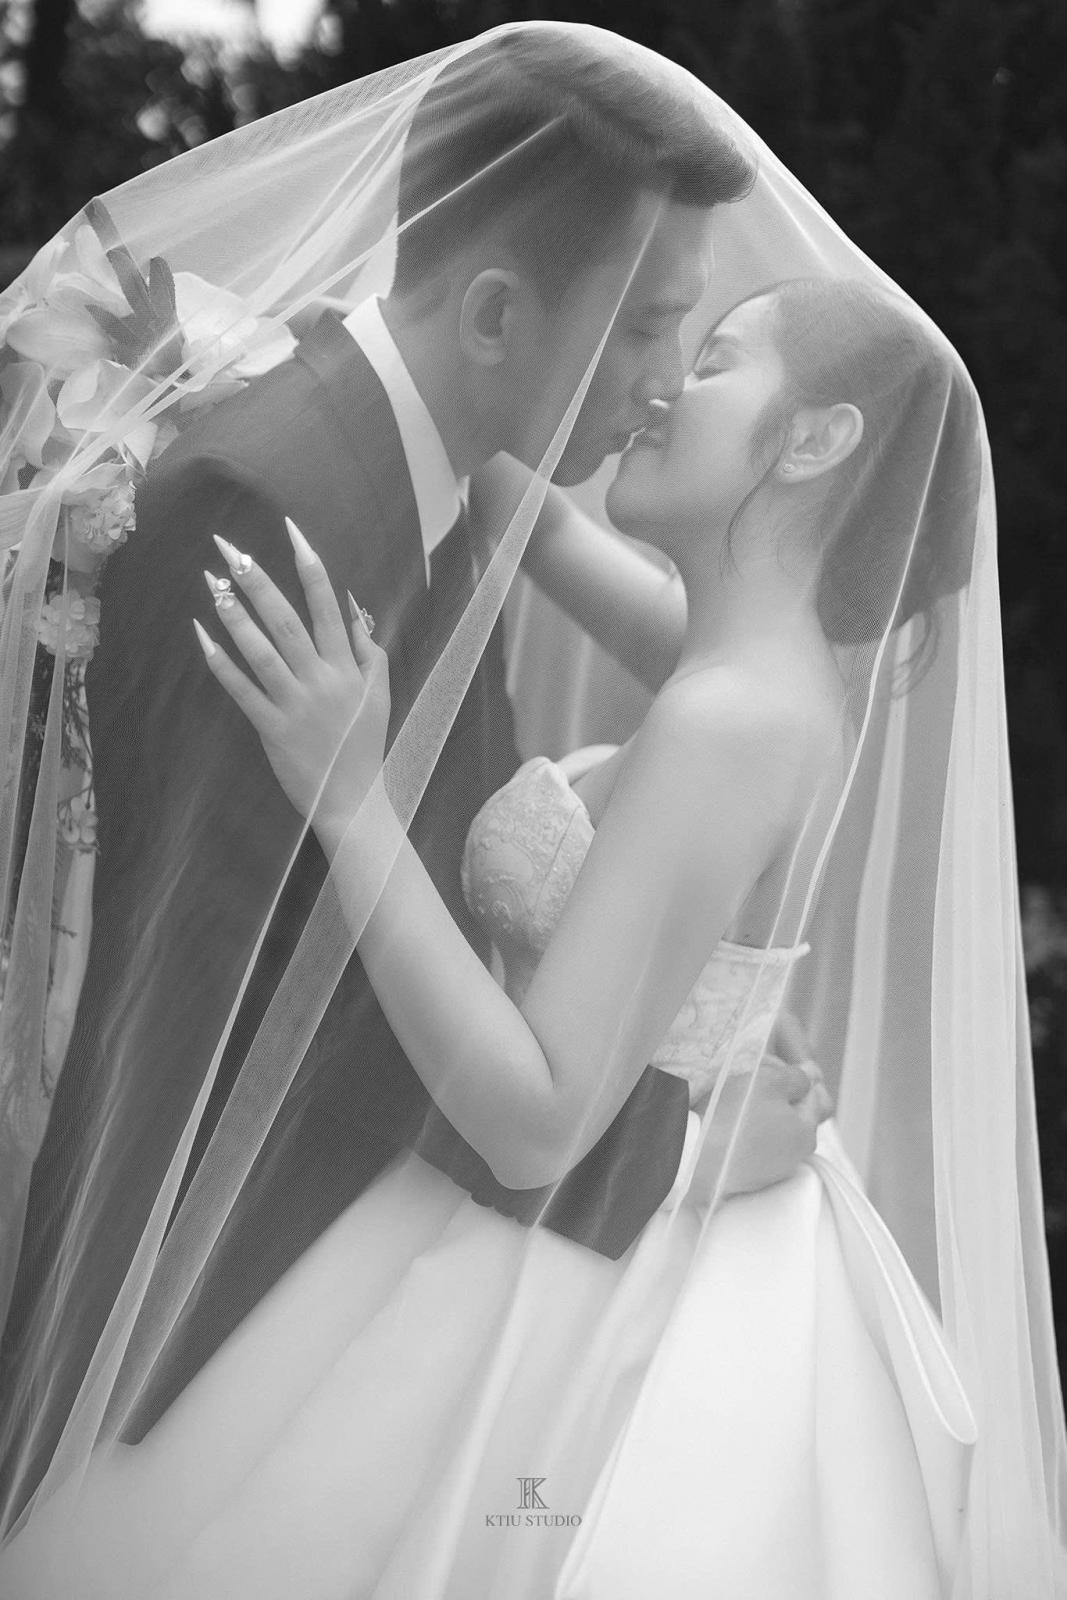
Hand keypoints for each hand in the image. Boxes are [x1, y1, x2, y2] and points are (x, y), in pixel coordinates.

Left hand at [194, 519, 389, 830]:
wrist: (352, 799)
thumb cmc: (364, 743)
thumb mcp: (380, 693)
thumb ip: (368, 650)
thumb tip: (350, 608)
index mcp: (347, 667)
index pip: (326, 606)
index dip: (309, 565)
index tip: (290, 530)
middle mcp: (321, 680)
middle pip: (286, 621)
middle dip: (258, 581)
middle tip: (231, 548)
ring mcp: (295, 704)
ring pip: (261, 651)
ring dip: (235, 615)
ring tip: (212, 582)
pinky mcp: (272, 728)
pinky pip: (242, 691)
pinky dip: (221, 663)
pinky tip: (202, 637)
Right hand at [684, 1055, 830, 1213]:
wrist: (695, 1158)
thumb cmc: (736, 1116)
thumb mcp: (769, 1083)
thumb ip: (795, 1078)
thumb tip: (812, 1075)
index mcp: (807, 1133)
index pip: (814, 1096)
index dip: (795, 1077)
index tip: (773, 1068)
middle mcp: (795, 1157)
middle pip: (794, 1116)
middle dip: (779, 1096)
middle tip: (755, 1080)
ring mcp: (771, 1171)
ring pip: (774, 1132)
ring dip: (763, 1114)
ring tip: (738, 1098)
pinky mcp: (748, 1179)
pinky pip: (755, 1147)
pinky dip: (748, 1133)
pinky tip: (729, 1122)